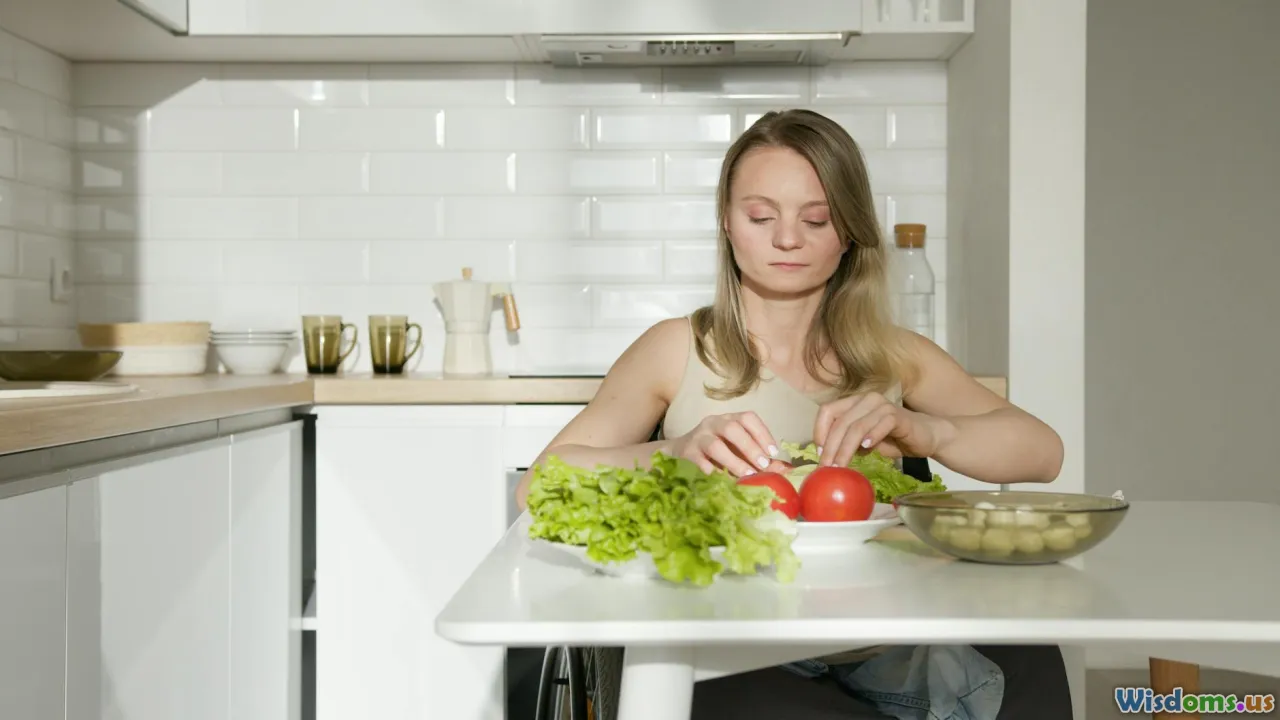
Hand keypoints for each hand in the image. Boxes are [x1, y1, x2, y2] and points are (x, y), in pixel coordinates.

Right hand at [668, 412, 778, 476]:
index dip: (763, 433)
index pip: (748, 418)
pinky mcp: (686, 454)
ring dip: (734, 462)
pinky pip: (700, 463)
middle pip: (731, 428)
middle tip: (763, 465)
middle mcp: (712, 424)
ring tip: (747, 476)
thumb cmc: (714, 453)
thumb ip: (759, 459)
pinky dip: (714, 473)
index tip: (774, 452)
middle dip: (750, 447)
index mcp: (728, 419)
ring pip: (715, 446)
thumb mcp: (736, 451)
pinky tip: (724, 482)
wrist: (677, 453)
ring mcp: (697, 438)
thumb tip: (785, 470)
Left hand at [813, 393, 953, 466]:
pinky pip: (880, 424)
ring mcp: (882, 405)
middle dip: (831, 447)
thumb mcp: (864, 442)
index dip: (819, 431)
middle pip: (840, 422)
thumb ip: (848, 442)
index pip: (828, 411)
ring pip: (857, 426)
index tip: (819, 453)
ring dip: (846, 448)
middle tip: (827, 467)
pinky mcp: (897, 415)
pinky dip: (871, 437)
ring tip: (841, 466)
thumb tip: (826, 455)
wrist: (926, 436)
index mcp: (854, 402)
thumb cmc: (893, 438)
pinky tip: (866, 449)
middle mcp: (866, 399)